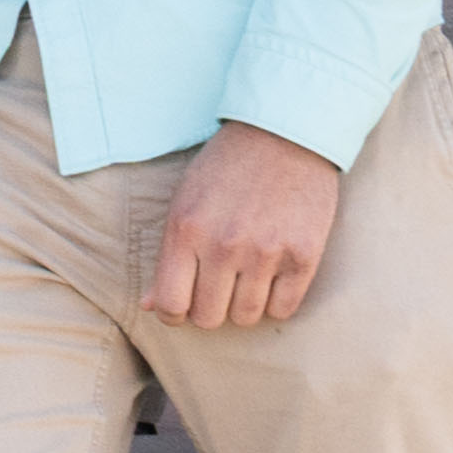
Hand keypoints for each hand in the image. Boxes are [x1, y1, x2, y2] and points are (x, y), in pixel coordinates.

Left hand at [147, 123, 347, 333]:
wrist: (285, 134)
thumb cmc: (227, 167)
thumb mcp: (185, 202)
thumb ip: (168, 257)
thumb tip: (150, 306)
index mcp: (185, 230)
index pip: (170, 305)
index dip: (174, 314)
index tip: (184, 305)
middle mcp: (223, 245)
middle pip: (208, 318)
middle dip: (210, 308)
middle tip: (219, 286)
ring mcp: (265, 252)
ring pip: (246, 318)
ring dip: (243, 305)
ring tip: (247, 277)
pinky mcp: (303, 255)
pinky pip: (283, 309)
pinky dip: (276, 301)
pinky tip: (273, 277)